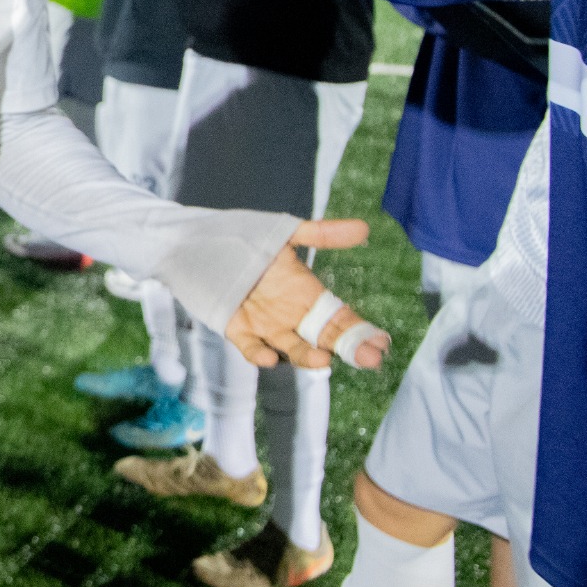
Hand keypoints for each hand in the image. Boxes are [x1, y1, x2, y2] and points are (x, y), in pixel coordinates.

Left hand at [224, 219, 390, 370]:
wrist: (204, 247)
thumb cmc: (251, 242)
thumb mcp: (287, 235)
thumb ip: (321, 234)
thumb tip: (363, 227)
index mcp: (310, 297)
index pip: (344, 320)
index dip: (363, 332)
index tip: (382, 342)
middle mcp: (293, 317)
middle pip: (327, 339)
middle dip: (349, 350)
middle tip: (371, 360)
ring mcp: (267, 326)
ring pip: (293, 349)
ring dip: (307, 356)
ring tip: (323, 359)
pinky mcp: (239, 330)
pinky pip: (251, 347)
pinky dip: (259, 354)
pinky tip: (269, 356)